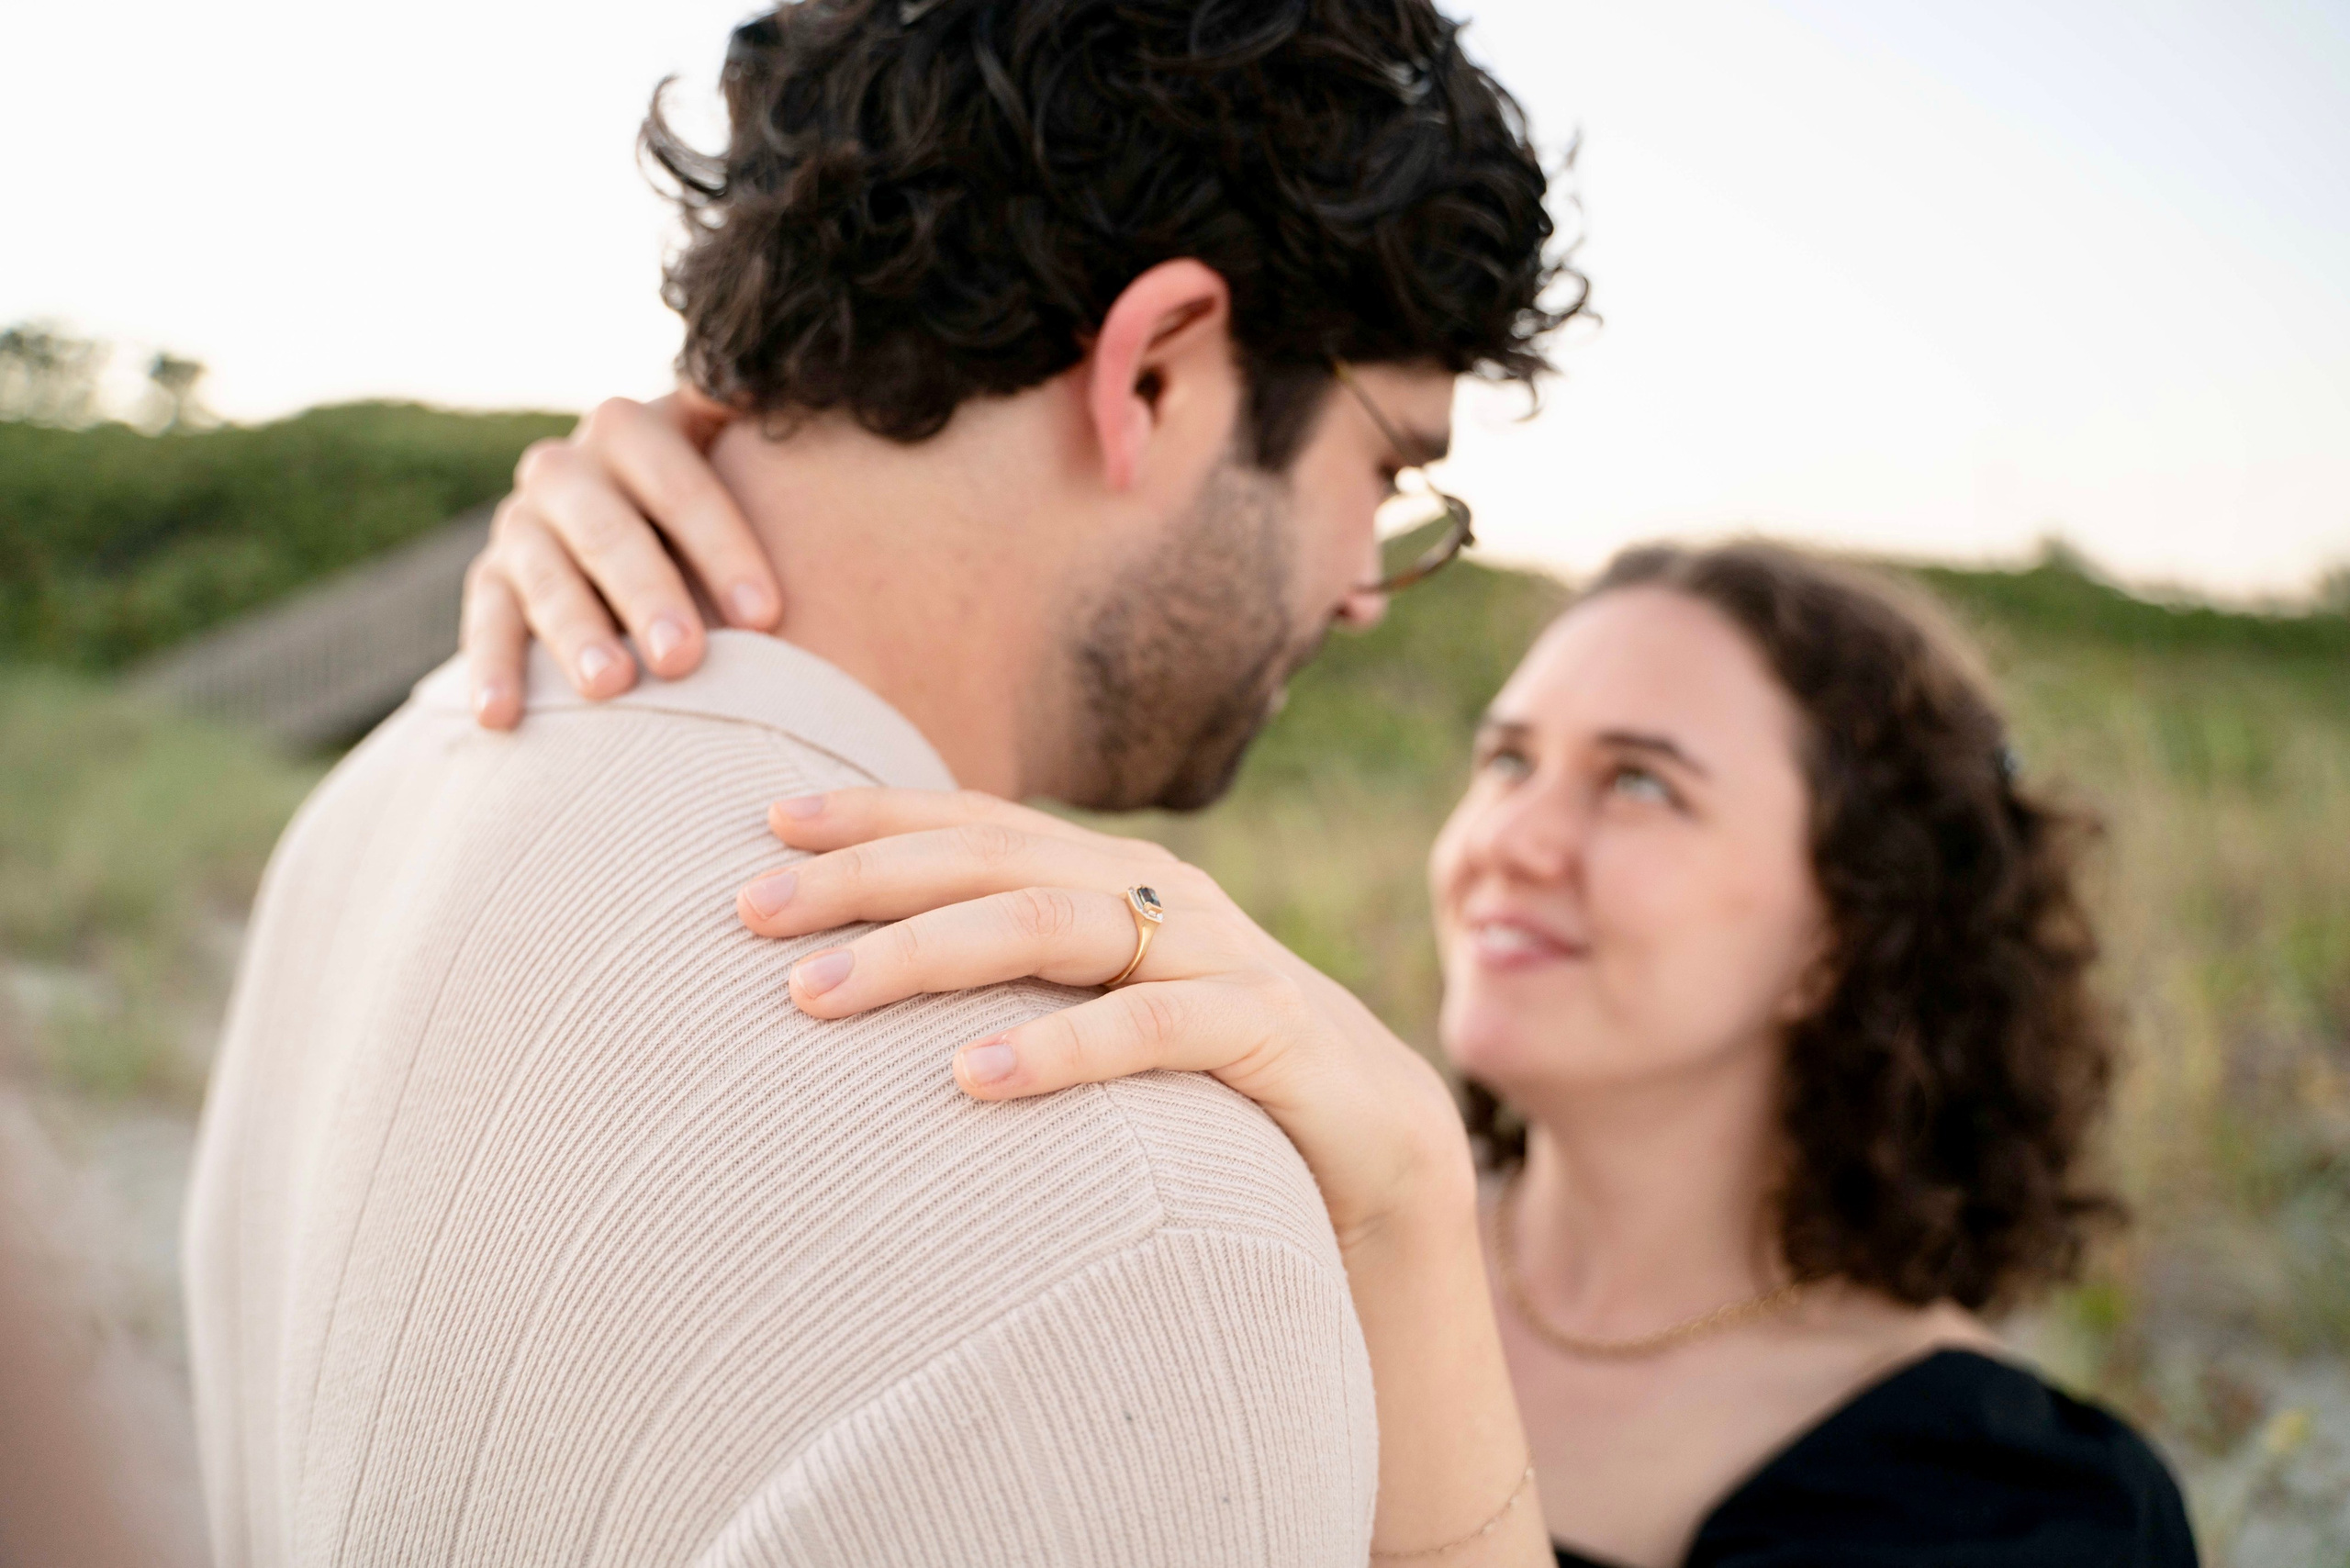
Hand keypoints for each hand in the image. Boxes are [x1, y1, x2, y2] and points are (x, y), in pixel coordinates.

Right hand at [463, 389, 780, 728]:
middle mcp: (567, 470)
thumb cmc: (714, 509)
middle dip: (648, 595)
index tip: (767, 616)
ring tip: (610, 687)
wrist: (640, 526)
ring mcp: (521, 526)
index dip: (722, 547)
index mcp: (632, 430)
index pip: (678, 484)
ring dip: (575, 633)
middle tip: (684, 658)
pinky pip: (485, 625)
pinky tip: (503, 719)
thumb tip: (767, 386)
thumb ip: (750, 423)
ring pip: (545, 578)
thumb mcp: (734, 452)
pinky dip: (491, 671)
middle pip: (608, 532)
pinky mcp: (490, 584)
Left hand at [739, 786, 1550, 1563]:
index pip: (976, 823)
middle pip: (993, 858)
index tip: (760, 822)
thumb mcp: (1102, 1014)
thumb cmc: (1208, 1084)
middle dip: (865, 877)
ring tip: (816, 994)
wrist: (1375, 1144)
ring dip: (926, 952)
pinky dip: (1060, 1047)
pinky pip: (1153, 1027)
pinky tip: (971, 1077)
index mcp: (1111, 880)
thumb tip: (864, 984)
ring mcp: (1216, 954)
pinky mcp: (1266, 1026)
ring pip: (1055, 923)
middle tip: (749, 912)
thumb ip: (1016, 982)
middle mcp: (1158, 896)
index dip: (874, 814)